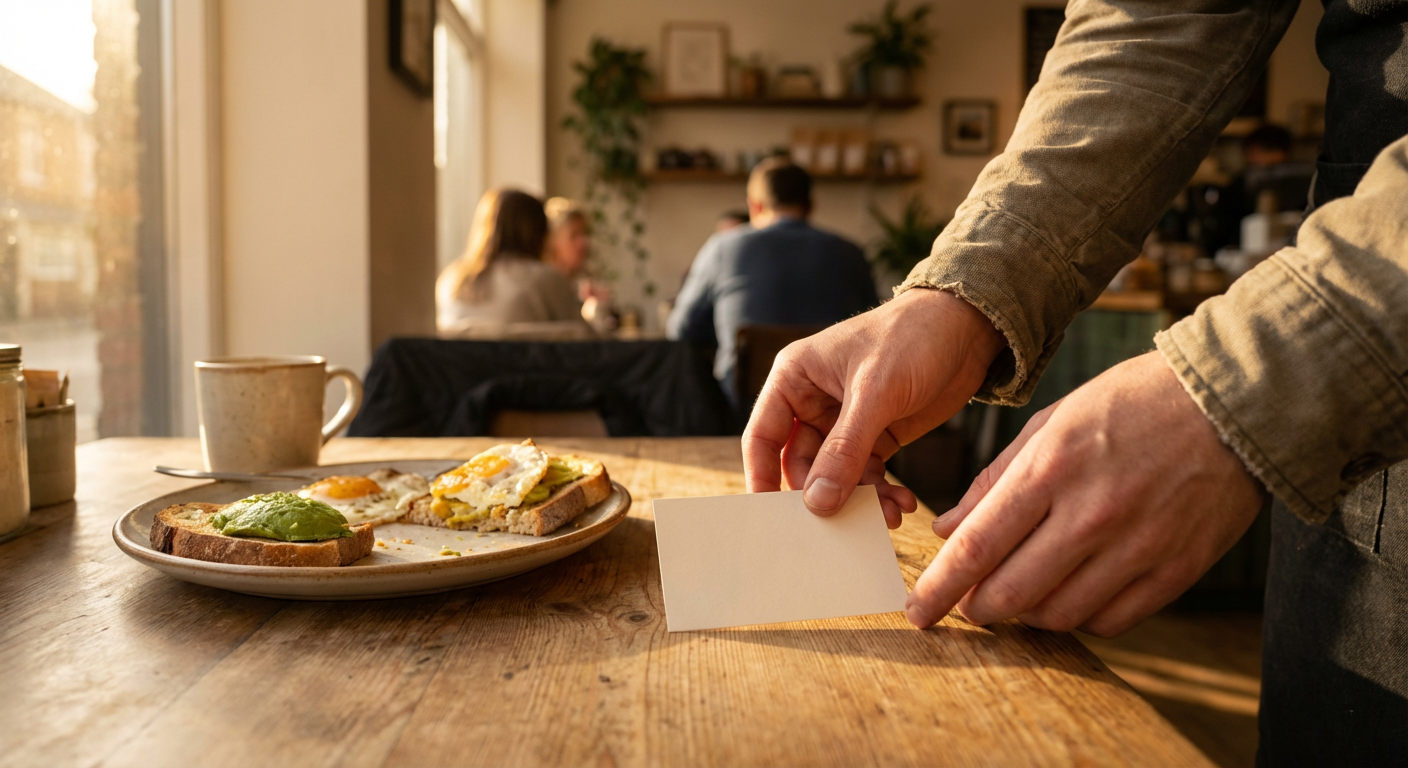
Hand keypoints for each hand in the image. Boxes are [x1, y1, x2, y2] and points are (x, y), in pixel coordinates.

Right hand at [743, 289, 1006, 526]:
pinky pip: (868, 475)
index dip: (762, 477)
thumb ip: (844, 449)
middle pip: (802, 465)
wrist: (968, 327)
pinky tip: (903, 503)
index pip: (763, 436)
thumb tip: (817, 503)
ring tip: (887, 516)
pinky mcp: (877, 435)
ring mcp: (845, 422)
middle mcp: (813, 402)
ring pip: (837, 476)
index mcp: (795, 378)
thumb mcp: (875, 392)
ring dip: (859, 500)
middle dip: (824, 496)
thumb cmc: (912, 337)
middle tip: (845, 525)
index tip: (770, 519)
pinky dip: (882, 493)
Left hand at [909, 352, 1264, 636]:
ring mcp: (1136, 547)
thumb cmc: (1131, 403)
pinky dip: (1080, 617)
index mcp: (1050, 469)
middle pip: (1010, 594)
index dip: (938, 589)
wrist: (1233, 403)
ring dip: (1026, 614)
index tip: (917, 612)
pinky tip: (1072, 593)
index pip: (976, 547)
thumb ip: (994, 480)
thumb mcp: (1051, 421)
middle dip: (975, 609)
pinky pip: (1110, 621)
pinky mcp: (1175, 571)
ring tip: (1020, 592)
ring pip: (1057, 614)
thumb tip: (945, 530)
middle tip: (967, 604)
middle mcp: (1090, 515)